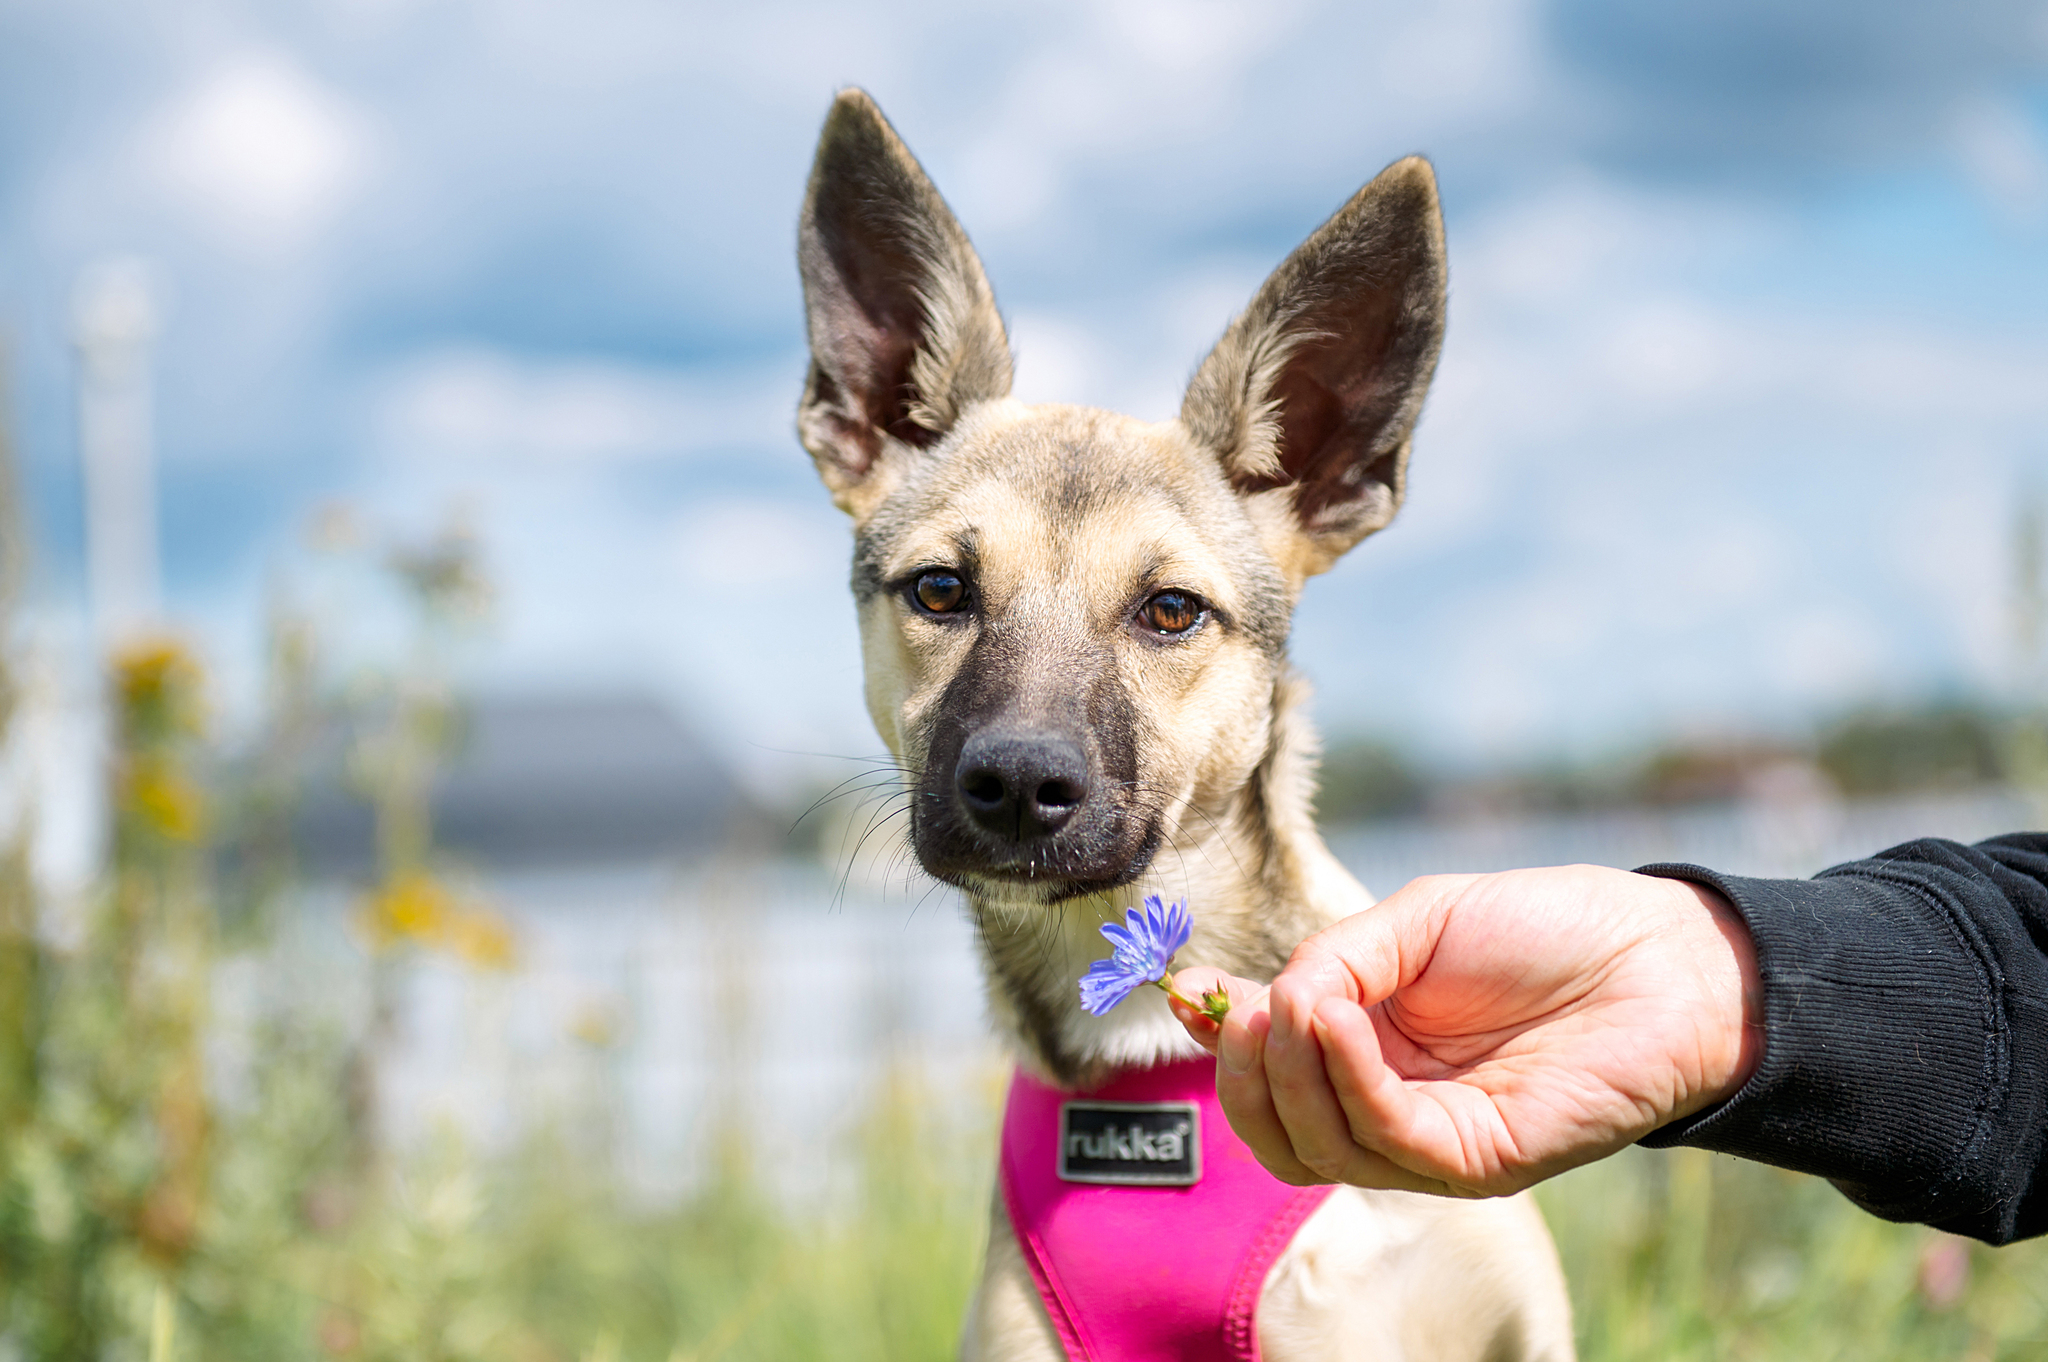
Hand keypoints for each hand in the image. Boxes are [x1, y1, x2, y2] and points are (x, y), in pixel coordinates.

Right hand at [1170, 866, 1761, 1196]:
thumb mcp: (1414, 922)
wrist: (1660, 956)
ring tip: (1301, 1002)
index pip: (1269, 1077)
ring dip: (1290, 1072)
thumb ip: (1334, 960)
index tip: (1187, 990)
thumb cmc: (1547, 930)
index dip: (1219, 1040)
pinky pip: (1383, 1138)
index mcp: (1368, 1050)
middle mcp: (1390, 1107)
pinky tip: (1340, 1019)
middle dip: (1243, 1074)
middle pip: (1277, 1135)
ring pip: (1317, 1148)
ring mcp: (1432, 1143)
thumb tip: (1265, 1001)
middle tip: (1253, 1009)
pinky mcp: (1477, 1163)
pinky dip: (1344, 1078)